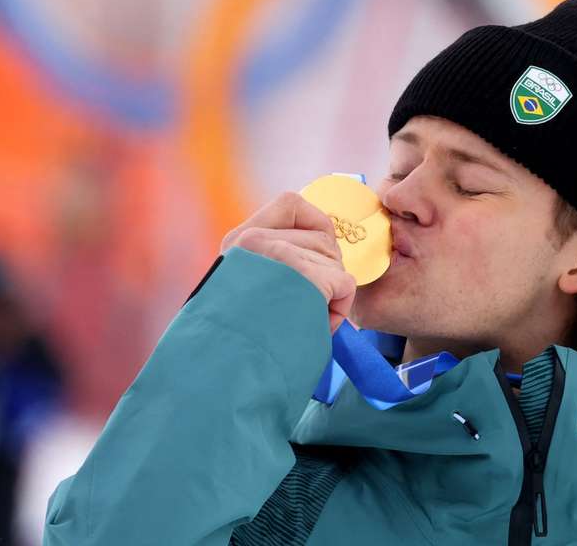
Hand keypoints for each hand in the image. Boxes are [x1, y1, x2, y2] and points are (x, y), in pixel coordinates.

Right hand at [221, 192, 355, 333]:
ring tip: (303, 319)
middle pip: (323, 237)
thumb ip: (271, 262)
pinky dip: (339, 309)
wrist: (231, 373)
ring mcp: (280, 256)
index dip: (316, 226)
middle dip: (326, 271)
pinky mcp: (304, 276)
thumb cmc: (241, 341)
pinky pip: (345, 284)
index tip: (317, 257)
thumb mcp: (244, 288)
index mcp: (238, 243)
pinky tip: (316, 325)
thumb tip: (323, 245)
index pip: (291, 203)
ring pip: (335, 262)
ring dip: (330, 294)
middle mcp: (254, 241)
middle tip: (306, 304)